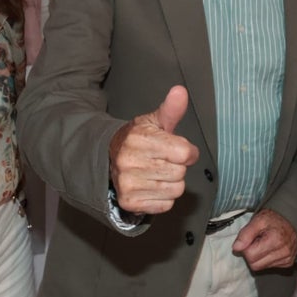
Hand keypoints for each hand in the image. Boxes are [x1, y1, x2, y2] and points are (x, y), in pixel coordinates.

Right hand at [108, 86, 198, 214]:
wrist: (109, 158)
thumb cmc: (139, 139)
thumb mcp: (154, 121)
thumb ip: (171, 109)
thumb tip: (181, 91)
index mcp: (139, 139)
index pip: (184, 153)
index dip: (187, 151)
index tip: (179, 149)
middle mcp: (130, 161)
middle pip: (180, 172)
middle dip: (177, 166)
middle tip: (164, 161)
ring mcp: (128, 184)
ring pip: (175, 190)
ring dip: (171, 183)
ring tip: (157, 172)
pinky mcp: (129, 202)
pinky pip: (165, 205)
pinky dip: (163, 197)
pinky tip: (151, 185)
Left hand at [232, 209, 296, 270]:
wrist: (291, 220)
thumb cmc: (273, 219)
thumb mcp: (258, 220)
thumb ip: (245, 234)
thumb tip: (236, 248)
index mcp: (275, 240)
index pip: (250, 255)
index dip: (246, 247)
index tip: (250, 238)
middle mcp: (283, 252)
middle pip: (255, 265)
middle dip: (251, 254)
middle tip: (256, 241)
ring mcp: (287, 259)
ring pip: (261, 267)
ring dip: (259, 257)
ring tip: (263, 244)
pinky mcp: (288, 263)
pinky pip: (269, 266)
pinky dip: (266, 259)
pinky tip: (270, 248)